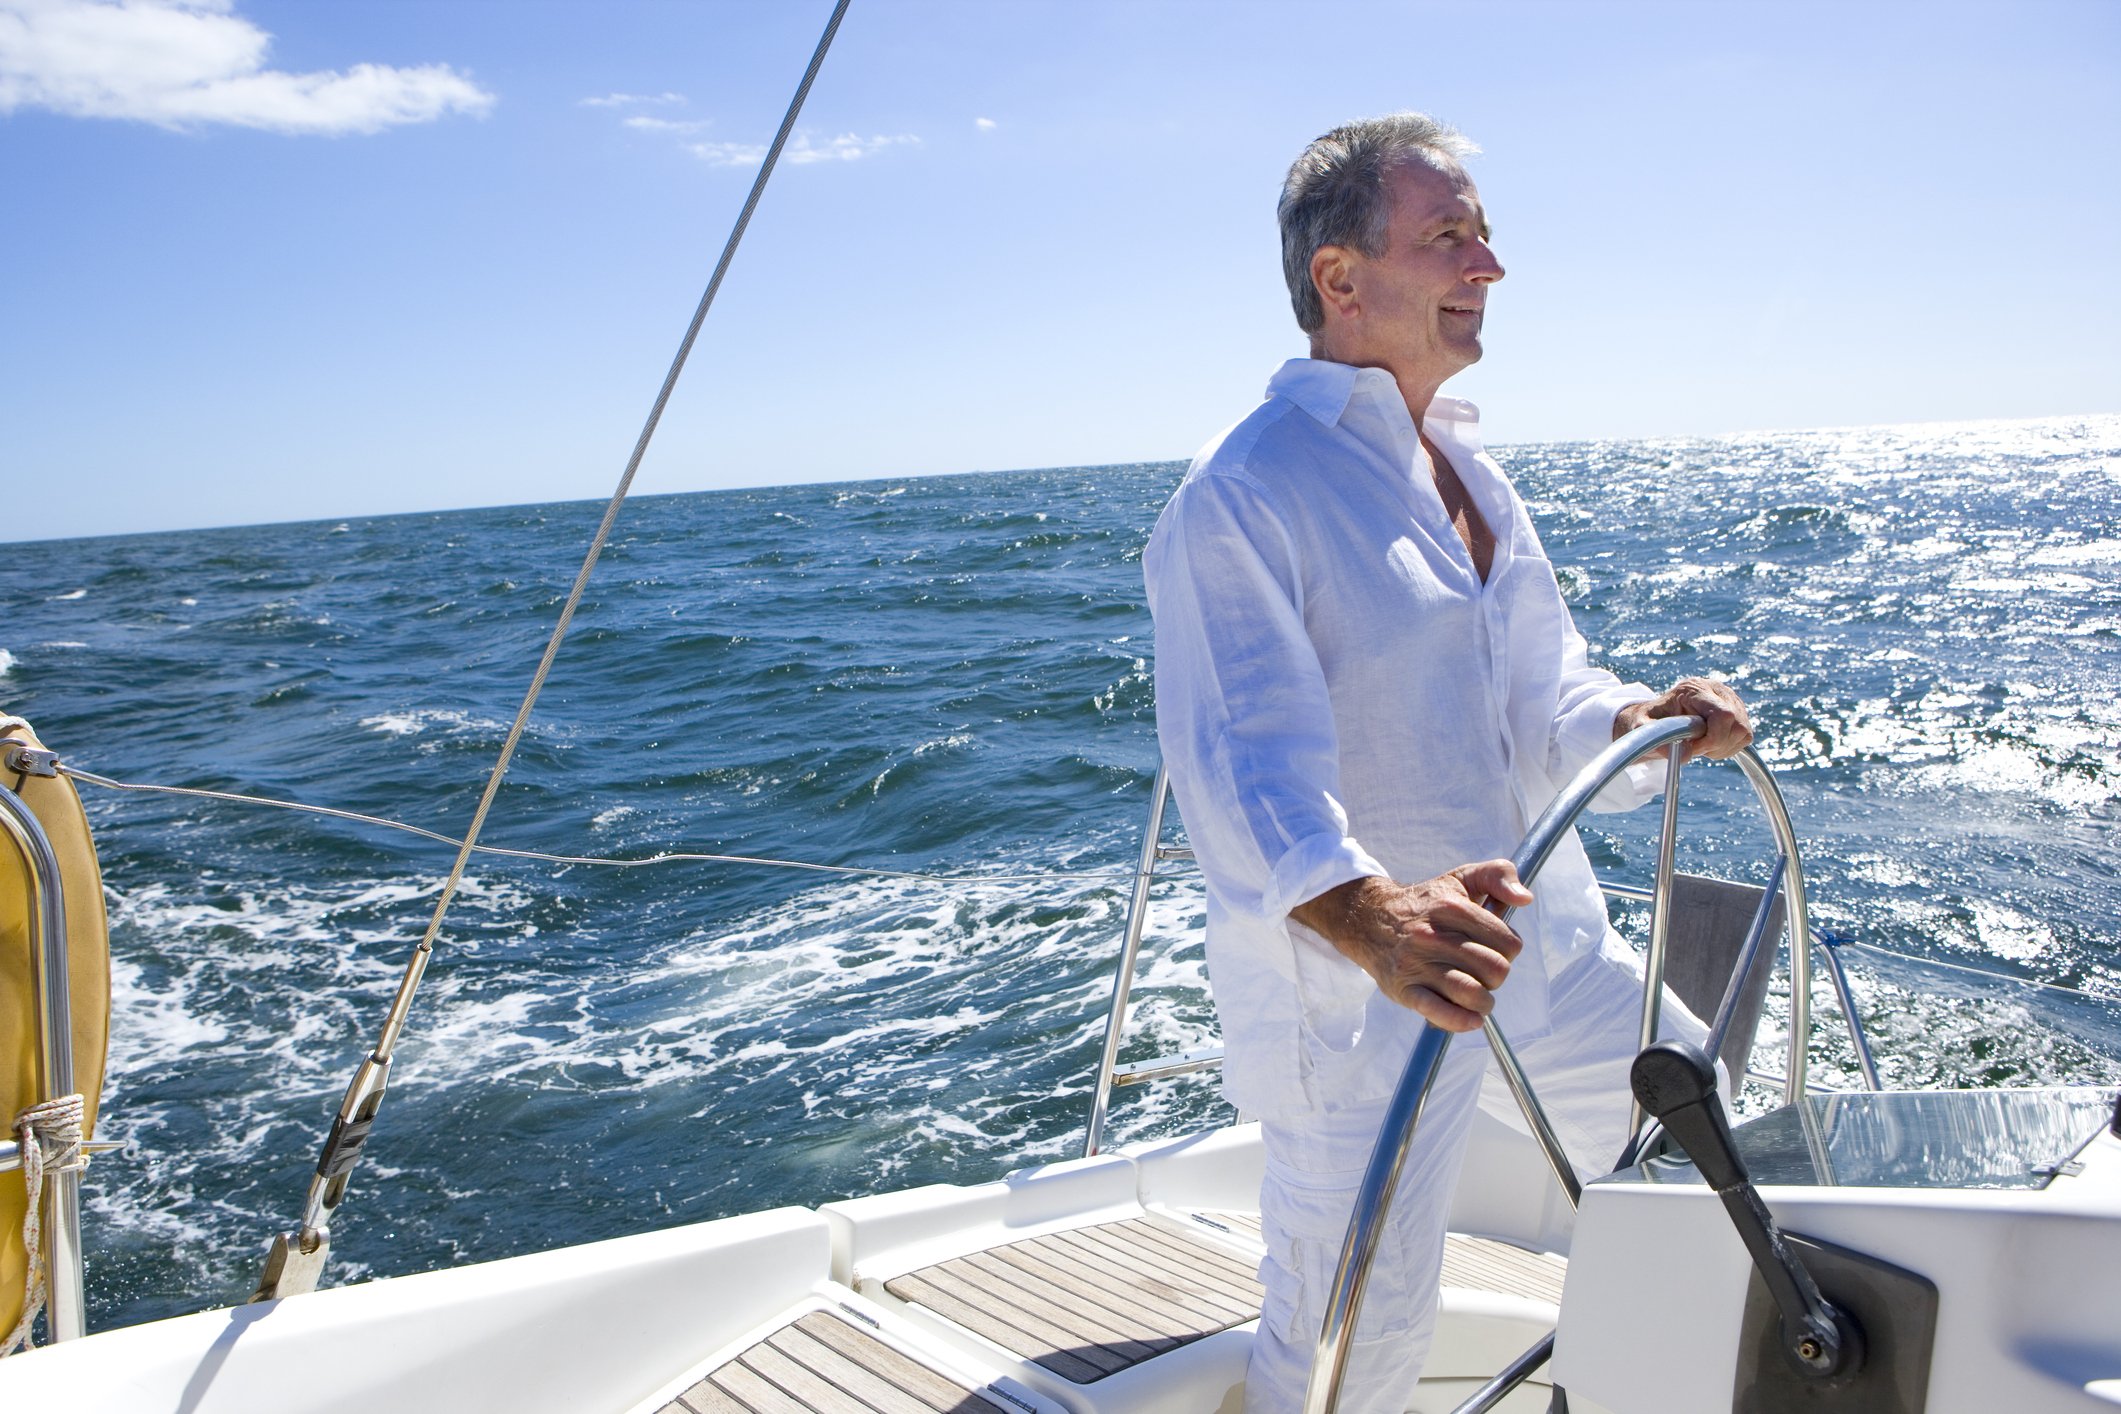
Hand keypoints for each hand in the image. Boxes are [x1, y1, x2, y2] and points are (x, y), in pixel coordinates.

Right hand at [1290, 863, 1532, 1031]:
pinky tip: (1471, 1018)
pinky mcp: (1404, 989)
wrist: (1369, 919)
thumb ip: (1498, 875)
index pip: (1508, 943)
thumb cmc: (1425, 903)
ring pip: (1472, 993)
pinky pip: (1440, 1012)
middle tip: (1482, 971)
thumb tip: (1524, 899)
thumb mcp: (1461, 878)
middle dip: (1496, 975)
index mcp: (1452, 907)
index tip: (1493, 948)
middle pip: (1495, 970)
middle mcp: (1434, 935)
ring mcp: (1417, 964)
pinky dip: (1462, 1021)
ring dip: (1484, 1002)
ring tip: (1478, 996)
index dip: (1508, 950)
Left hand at [1612, 677, 1752, 761]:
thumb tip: (1686, 755)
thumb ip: (1658, 741)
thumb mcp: (1642, 730)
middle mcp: (1716, 689)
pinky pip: (1744, 736)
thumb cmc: (1647, 722)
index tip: (1692, 748)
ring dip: (1722, 747)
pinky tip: (1709, 744)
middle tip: (1694, 748)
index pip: (1723, 715)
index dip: (1712, 738)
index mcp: (1694, 689)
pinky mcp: (1737, 711)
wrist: (1653, 719)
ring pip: (1743, 733)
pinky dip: (1728, 747)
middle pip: (1737, 725)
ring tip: (1699, 745)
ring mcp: (1730, 699)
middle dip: (1716, 745)